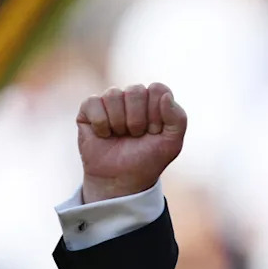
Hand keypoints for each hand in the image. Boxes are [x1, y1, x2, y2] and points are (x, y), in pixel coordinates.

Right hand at [77, 83, 186, 202]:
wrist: (122, 179)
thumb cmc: (148, 159)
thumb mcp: (172, 143)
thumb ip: (178, 118)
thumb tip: (165, 95)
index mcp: (154, 100)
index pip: (157, 89)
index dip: (156, 113)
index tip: (154, 132)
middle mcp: (132, 97)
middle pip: (135, 90)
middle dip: (137, 120)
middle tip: (136, 135)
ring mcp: (110, 101)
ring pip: (113, 94)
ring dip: (119, 123)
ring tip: (121, 136)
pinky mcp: (89, 108)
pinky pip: (94, 103)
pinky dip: (101, 124)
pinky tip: (104, 135)